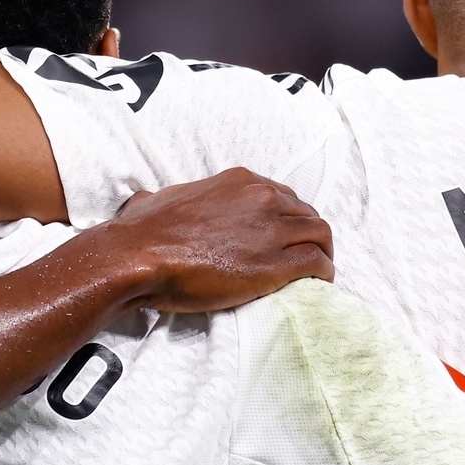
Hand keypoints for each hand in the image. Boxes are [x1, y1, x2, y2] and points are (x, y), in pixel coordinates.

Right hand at [95, 168, 335, 313]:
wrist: (140, 255)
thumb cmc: (143, 231)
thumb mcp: (155, 199)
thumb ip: (161, 198)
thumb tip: (146, 201)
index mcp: (239, 181)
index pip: (282, 195)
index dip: (288, 217)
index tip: (284, 234)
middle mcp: (262, 198)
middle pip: (306, 212)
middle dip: (309, 234)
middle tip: (304, 254)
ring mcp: (271, 229)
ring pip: (320, 234)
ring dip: (324, 251)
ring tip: (319, 270)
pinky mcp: (276, 262)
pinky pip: (317, 262)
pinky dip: (324, 271)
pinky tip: (320, 282)